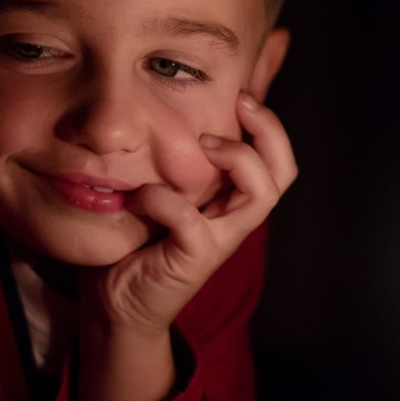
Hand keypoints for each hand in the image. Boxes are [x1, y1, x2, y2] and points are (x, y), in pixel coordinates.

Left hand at [74, 91, 294, 400]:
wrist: (117, 305)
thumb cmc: (135, 242)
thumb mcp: (157, 193)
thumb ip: (168, 163)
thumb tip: (159, 111)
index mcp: (230, 202)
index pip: (275, 161)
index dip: (270, 126)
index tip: (242, 95)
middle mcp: (233, 220)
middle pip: (282, 173)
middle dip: (269, 133)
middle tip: (239, 106)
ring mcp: (218, 241)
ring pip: (260, 195)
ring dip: (235, 158)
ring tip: (203, 144)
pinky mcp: (193, 260)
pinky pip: (191, 221)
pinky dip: (166, 199)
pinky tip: (141, 196)